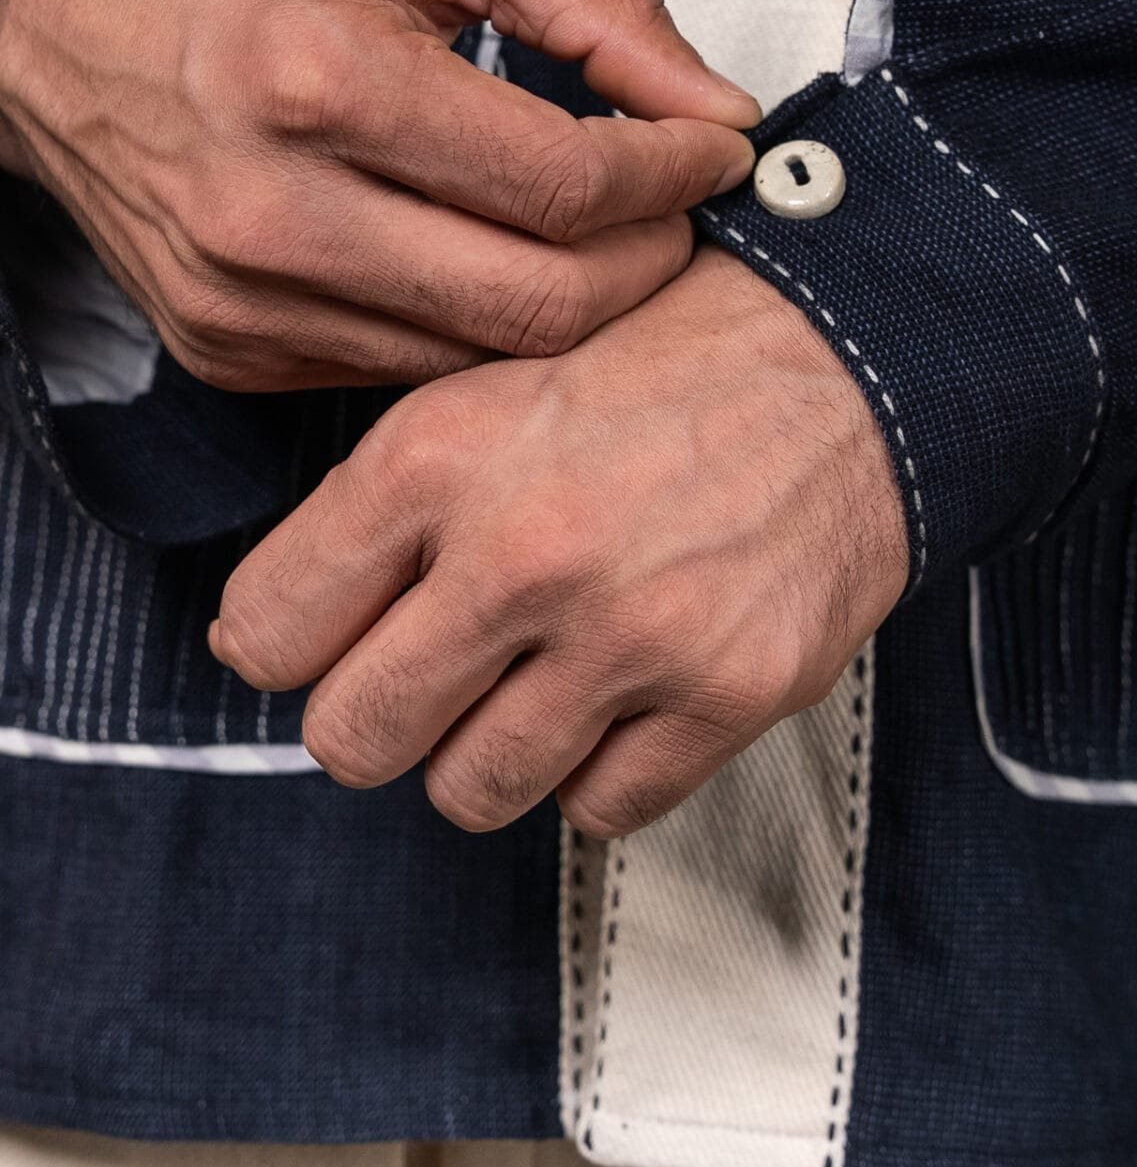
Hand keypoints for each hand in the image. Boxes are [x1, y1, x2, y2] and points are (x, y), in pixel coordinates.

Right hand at [0, 0, 756, 389]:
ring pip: (484, 357)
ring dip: (575, 304)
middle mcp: (275, 208)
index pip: (563, 184)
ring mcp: (248, 299)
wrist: (63, 22)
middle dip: (649, 262)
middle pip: (540, 303)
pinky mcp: (233, 351)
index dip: (675, 176)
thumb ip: (597, 6)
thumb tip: (716, 107)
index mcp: (325, 78)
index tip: (716, 149)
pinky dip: (479, 327)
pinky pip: (410, 373)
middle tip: (677, 207)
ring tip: (601, 232)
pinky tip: (494, 260)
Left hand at [212, 246, 908, 836]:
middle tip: (428, 674)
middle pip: (353, 740)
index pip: (268, 631)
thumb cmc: (652, 366)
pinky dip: (596, 767)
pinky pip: (598, 809)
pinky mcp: (728, 692)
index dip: (287, 645)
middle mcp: (522, 552)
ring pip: (469, 792)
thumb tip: (263, 640)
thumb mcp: (486, 383)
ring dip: (487, 749)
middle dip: (375, 719)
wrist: (844, 357)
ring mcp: (630, 632)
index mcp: (437, 455)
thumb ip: (377, 506)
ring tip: (536, 674)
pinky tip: (623, 688)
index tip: (329, 638)